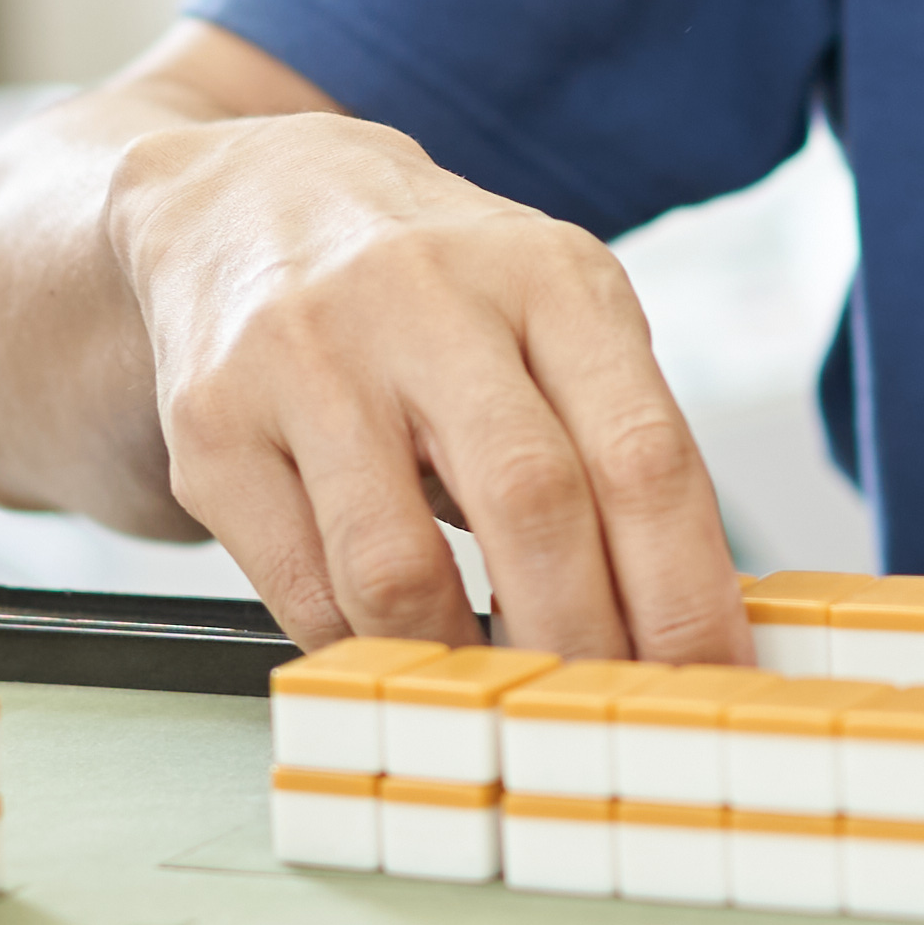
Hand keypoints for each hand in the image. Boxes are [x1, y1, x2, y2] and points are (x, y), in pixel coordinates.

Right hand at [102, 106, 746, 664]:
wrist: (245, 199)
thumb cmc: (435, 288)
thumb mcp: (551, 313)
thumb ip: (615, 440)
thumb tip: (687, 622)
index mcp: (547, 277)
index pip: (645, 456)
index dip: (685, 592)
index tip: (710, 681)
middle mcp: (426, 299)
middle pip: (533, 508)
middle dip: (584, 644)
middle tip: (604, 725)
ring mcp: (308, 357)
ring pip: (397, 571)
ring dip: (460, 665)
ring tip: (494, 698)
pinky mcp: (214, 424)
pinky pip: (300, 587)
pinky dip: (359, 649)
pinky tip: (392, 650)